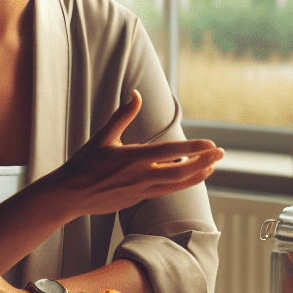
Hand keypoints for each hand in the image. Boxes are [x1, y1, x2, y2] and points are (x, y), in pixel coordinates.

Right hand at [44, 90, 223, 217]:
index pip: (171, 151)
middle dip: (204, 162)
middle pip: (181, 171)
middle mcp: (141, 175)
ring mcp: (141, 189)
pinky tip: (191, 177)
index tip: (211, 144)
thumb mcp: (104, 136)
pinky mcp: (139, 198)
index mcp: (133, 157)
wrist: (70, 195)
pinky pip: (167, 191)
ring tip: (212, 167)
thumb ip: (123, 115)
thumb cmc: (84, 163)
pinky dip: (183, 183)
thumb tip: (136, 94)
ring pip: (177, 184)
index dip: (194, 148)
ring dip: (197, 175)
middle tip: (222, 153)